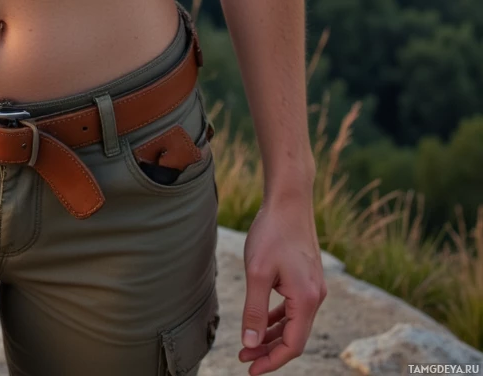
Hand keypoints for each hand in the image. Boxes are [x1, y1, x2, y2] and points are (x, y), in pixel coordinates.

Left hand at [237, 190, 327, 372]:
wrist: (289, 199)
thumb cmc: (272, 232)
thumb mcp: (257, 273)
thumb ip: (255, 312)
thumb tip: (251, 344)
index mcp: (307, 300)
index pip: (293, 345)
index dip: (271, 361)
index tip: (250, 370)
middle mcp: (316, 297)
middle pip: (294, 337)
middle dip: (269, 350)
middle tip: (243, 357)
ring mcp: (314, 287)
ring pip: (293, 323)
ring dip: (272, 335)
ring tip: (249, 344)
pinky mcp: (307, 277)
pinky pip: (293, 307)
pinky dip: (278, 318)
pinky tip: (263, 321)